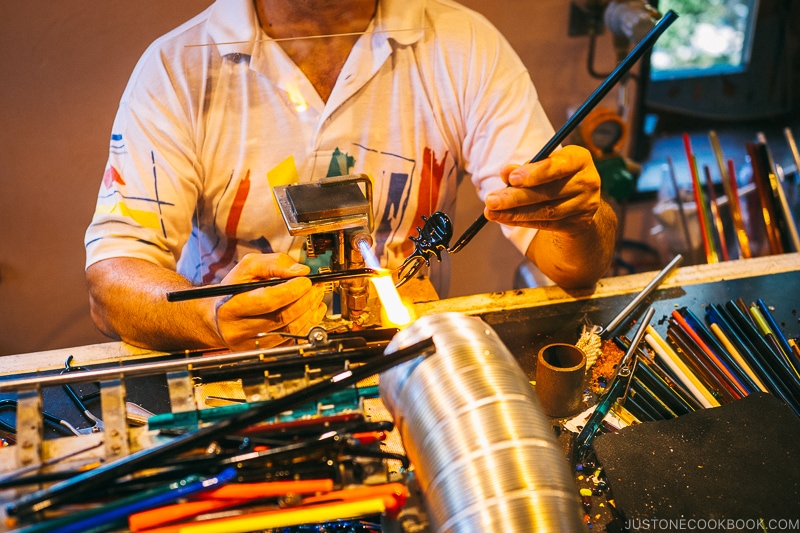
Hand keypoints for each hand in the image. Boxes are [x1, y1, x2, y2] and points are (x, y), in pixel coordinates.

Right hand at [212, 253, 326, 350]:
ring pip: (289, 331)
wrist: (217, 317)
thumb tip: (301, 271)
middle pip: (281, 317)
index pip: (267, 300)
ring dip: (309, 313)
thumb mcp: (248, 267)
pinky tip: (311, 311)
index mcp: (231, 306)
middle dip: (305, 301)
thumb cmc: (234, 289)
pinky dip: (307, 324)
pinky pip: (291, 340)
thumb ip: (274, 263)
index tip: (306, 280)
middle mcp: (237, 329)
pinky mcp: (261, 352)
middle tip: (316, 288)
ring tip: (315, 297)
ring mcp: (250, 345)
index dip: (292, 290)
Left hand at [484, 145, 601, 234]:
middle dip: (516, 197)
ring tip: (491, 212)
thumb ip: (523, 169)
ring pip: (546, 211)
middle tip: (491, 200)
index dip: (535, 173)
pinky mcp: (579, 223)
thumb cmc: (553, 176)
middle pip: (548, 192)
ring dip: (514, 213)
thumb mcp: (541, 167)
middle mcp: (587, 181)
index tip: (512, 179)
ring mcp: (585, 204)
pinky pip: (546, 224)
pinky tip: (503, 218)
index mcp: (579, 158)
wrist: (578, 200)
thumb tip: (505, 172)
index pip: (559, 165)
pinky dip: (521, 221)